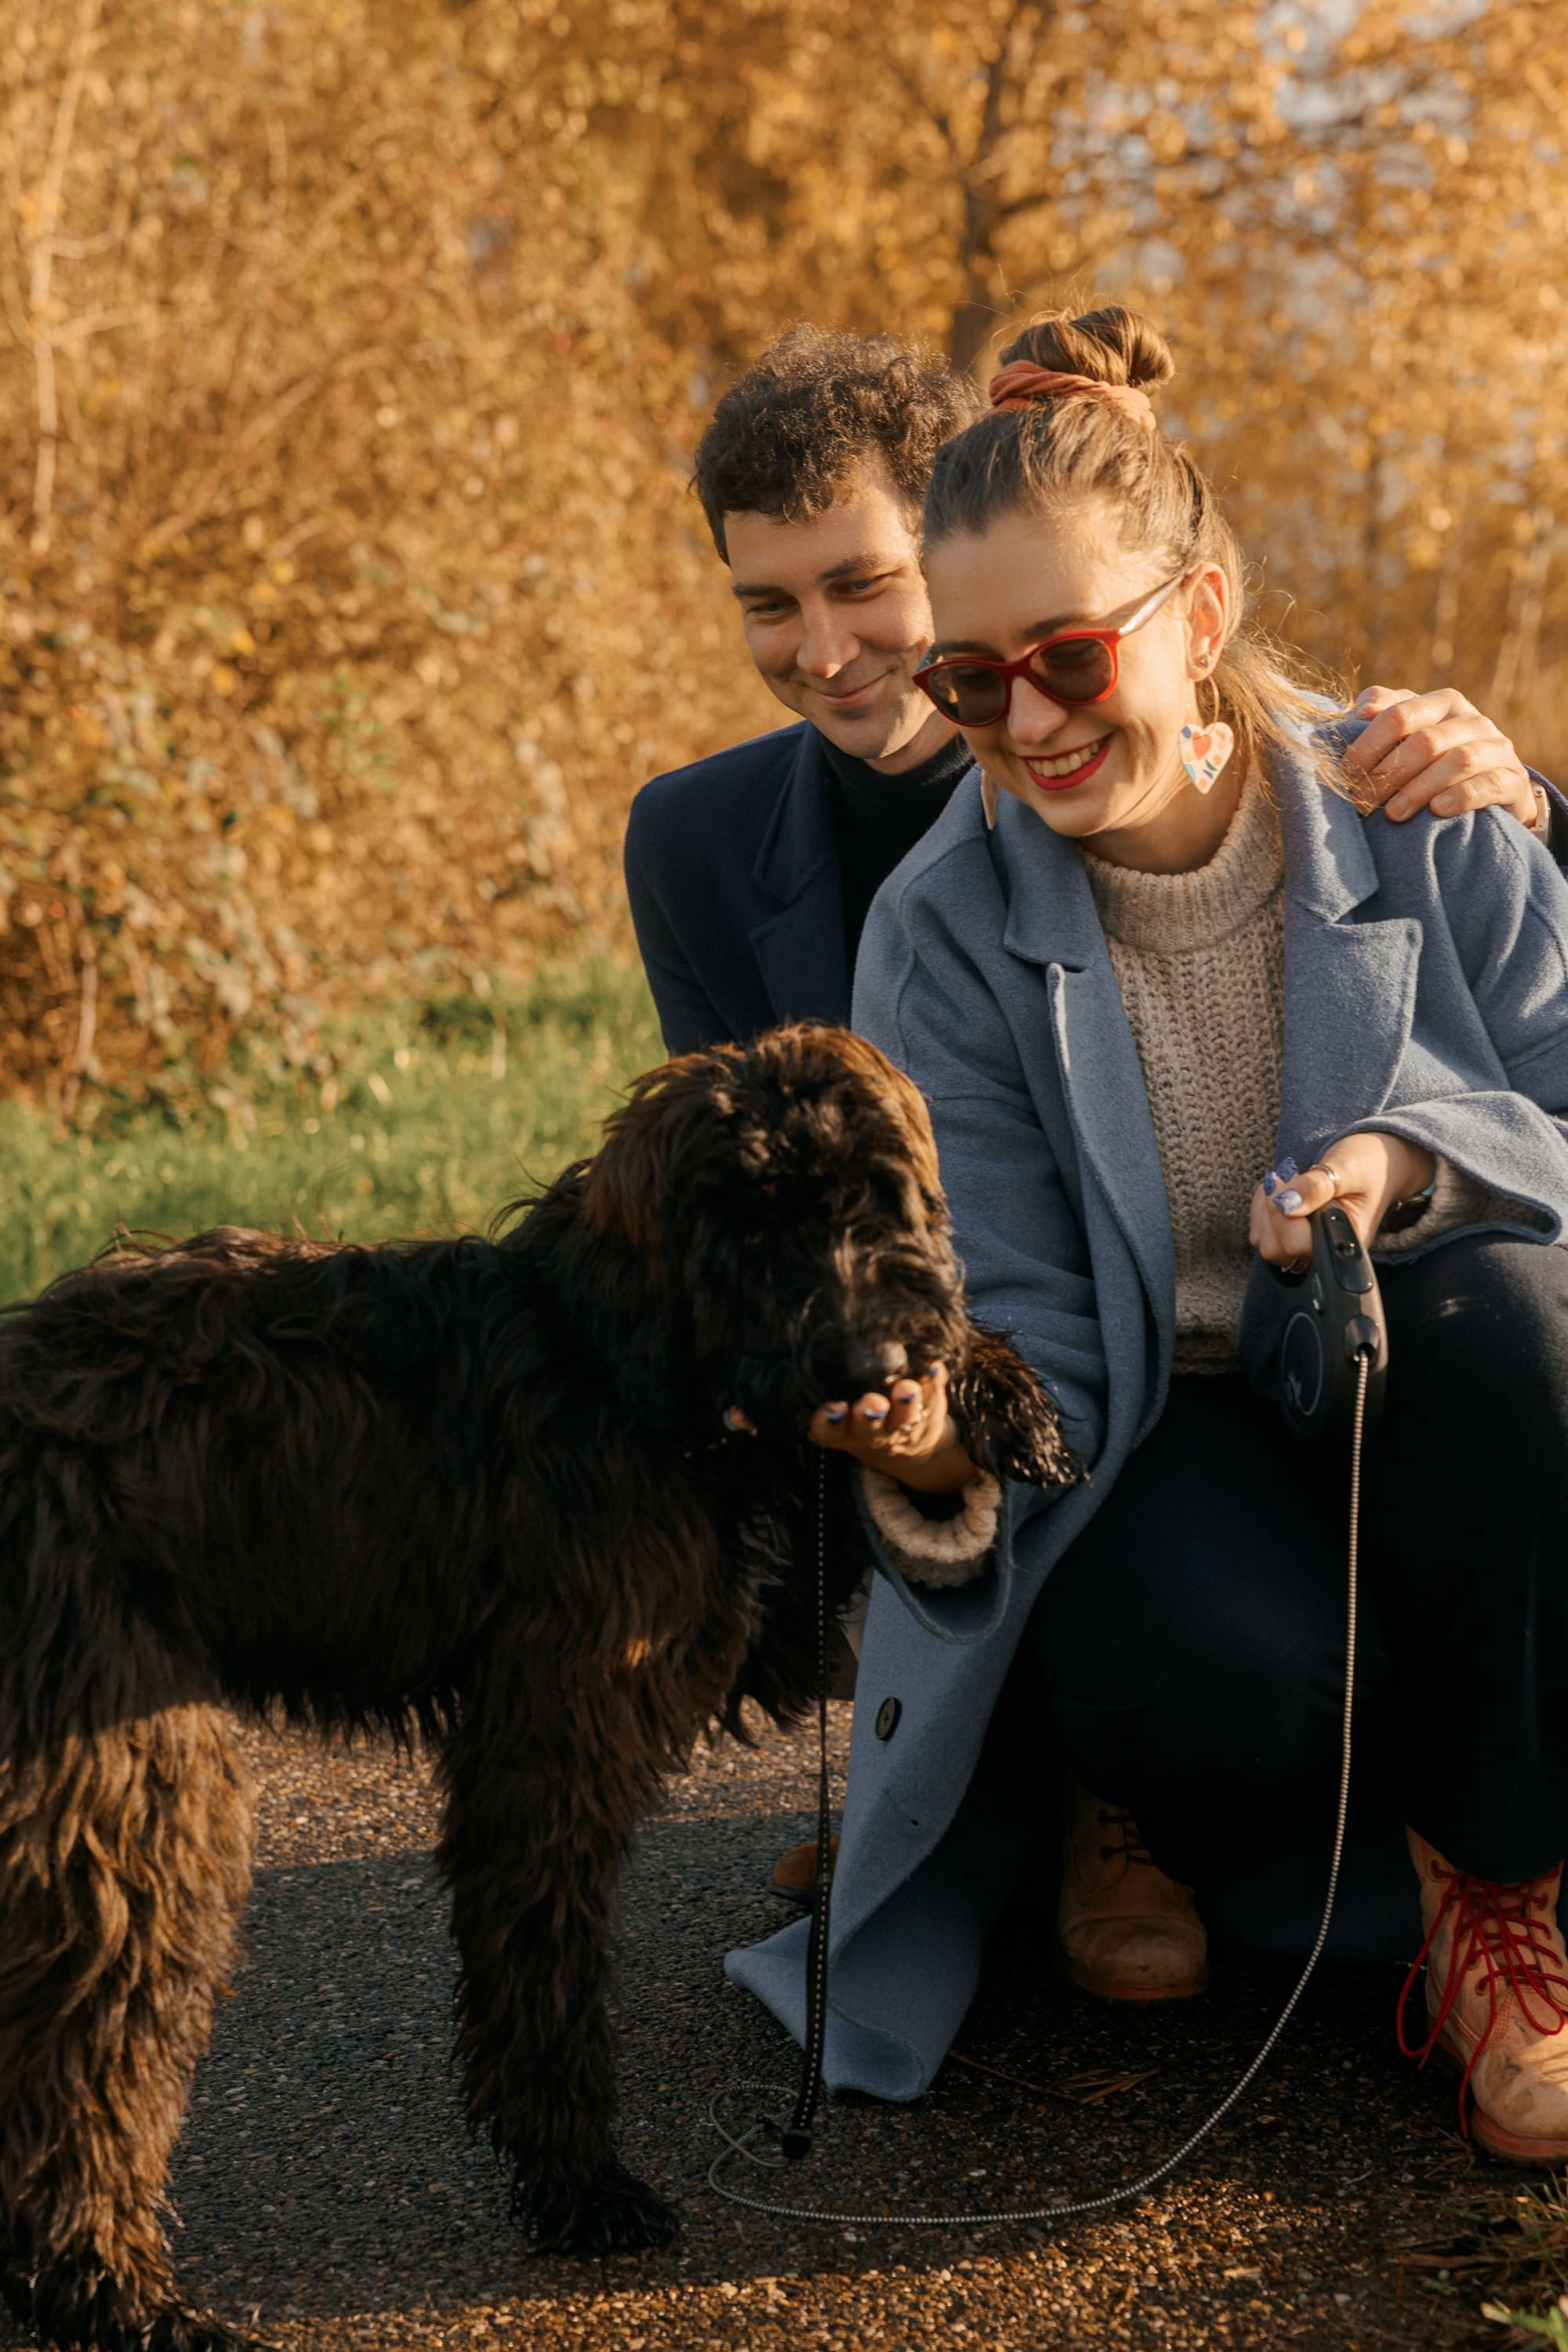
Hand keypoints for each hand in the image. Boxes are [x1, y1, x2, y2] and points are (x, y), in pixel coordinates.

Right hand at [809, 1362, 978, 1493]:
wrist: (911, 1447)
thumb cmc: (861, 1424)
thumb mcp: (837, 1423)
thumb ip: (824, 1408)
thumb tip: (796, 1372)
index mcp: (844, 1434)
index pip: (831, 1432)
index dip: (831, 1423)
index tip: (834, 1409)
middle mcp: (874, 1434)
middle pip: (871, 1428)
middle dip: (870, 1415)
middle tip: (872, 1403)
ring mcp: (904, 1424)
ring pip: (905, 1417)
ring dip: (905, 1403)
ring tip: (906, 1389)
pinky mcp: (929, 1409)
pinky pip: (934, 1395)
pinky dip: (934, 1381)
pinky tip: (934, 1368)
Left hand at [1248, 1132, 1435, 1265]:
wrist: (1376, 1162)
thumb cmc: (1369, 1165)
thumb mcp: (1348, 1168)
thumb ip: (1318, 1187)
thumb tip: (1286, 1205)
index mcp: (1345, 1242)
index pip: (1298, 1245)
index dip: (1285, 1214)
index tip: (1292, 1179)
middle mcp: (1324, 1252)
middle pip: (1274, 1250)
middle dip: (1272, 1211)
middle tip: (1291, 1178)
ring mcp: (1305, 1248)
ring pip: (1262, 1241)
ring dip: (1264, 1207)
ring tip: (1289, 1181)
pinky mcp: (1289, 1238)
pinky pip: (1259, 1231)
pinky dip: (1261, 1207)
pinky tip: (1282, 1189)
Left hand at [1344, 685, 1536, 828]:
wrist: (1493, 788)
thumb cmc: (1436, 760)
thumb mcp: (1412, 733)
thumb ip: (1386, 715)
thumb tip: (1362, 709)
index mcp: (1442, 703)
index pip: (1398, 715)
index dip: (1367, 745)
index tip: (1345, 774)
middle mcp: (1472, 719)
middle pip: (1425, 742)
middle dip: (1388, 774)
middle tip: (1363, 802)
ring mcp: (1497, 747)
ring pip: (1458, 761)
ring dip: (1419, 789)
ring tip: (1393, 814)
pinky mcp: (1514, 779)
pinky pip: (1489, 784)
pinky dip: (1461, 796)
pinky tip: (1437, 810)